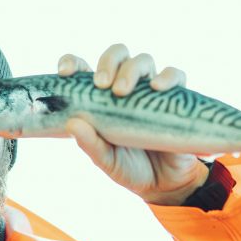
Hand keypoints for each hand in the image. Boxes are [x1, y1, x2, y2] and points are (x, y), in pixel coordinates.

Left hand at [58, 43, 208, 205]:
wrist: (164, 184)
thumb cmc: (129, 167)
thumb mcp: (106, 160)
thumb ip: (90, 144)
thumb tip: (72, 123)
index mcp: (100, 99)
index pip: (83, 69)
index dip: (72, 62)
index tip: (65, 72)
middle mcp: (125, 88)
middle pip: (117, 55)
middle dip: (108, 62)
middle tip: (101, 84)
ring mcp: (150, 91)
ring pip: (143, 61)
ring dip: (132, 70)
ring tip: (122, 91)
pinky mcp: (176, 98)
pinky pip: (176, 76)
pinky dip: (167, 77)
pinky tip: (157, 87)